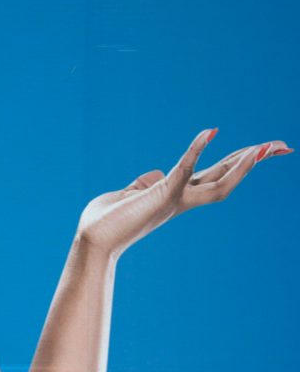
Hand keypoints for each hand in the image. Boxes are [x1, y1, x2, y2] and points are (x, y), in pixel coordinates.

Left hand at [76, 130, 292, 256]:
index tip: (262, 151)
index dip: (237, 164)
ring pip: (216, 181)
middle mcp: (179, 201)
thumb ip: (145, 183)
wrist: (92, 240)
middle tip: (283, 147)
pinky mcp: (161, 194)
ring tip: (265, 147)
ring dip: (241, 164)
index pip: (213, 178)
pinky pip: (183, 169)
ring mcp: (173, 199)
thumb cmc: (105, 220)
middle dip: (254, 162)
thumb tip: (155, 173)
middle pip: (225, 179)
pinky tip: (209, 132)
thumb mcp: (129, 194)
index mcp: (174, 198)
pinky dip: (196, 150)